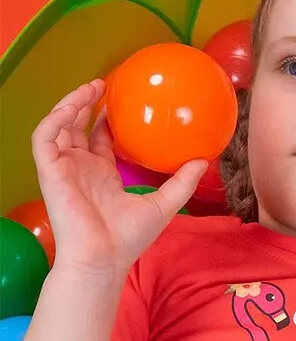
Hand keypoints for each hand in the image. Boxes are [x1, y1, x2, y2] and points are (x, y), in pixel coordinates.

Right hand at [31, 80, 206, 276]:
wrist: (103, 257)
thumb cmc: (130, 238)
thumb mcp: (164, 204)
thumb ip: (182, 182)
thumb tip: (204, 159)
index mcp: (102, 175)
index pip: (99, 140)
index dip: (105, 120)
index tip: (120, 101)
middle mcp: (81, 168)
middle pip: (77, 127)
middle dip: (86, 103)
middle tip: (104, 84)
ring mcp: (64, 168)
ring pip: (60, 125)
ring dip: (72, 103)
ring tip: (91, 87)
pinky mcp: (50, 170)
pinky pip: (45, 136)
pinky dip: (56, 118)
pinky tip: (74, 107)